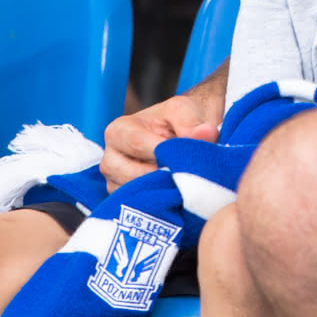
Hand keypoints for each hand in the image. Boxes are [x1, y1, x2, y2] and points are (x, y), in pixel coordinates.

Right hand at [100, 93, 219, 190]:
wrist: (187, 130)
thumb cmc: (182, 118)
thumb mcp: (186, 109)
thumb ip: (192, 121)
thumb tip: (205, 135)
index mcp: (119, 131)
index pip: (137, 145)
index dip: (164, 151)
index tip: (186, 155)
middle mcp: (111, 158)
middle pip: (133, 174)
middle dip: (163, 174)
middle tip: (187, 172)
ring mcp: (116, 181)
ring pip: (137, 194)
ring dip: (162, 189)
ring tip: (183, 181)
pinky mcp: (127, 199)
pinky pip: (141, 207)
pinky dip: (160, 202)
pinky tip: (177, 194)